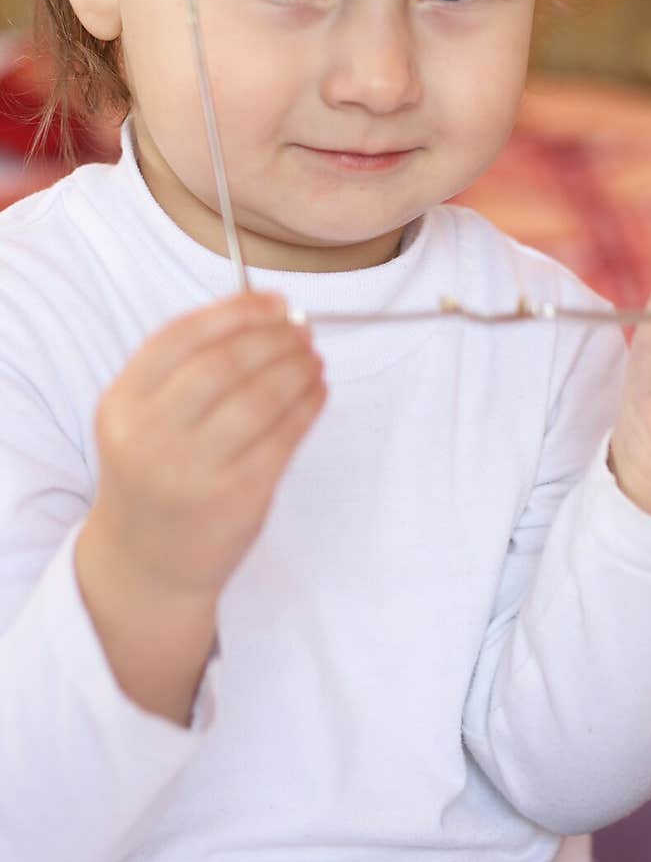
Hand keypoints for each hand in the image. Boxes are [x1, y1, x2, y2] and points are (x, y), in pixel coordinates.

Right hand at [89, 292, 326, 600]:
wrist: (148, 559)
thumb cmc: (157, 471)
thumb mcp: (144, 416)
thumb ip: (190, 366)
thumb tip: (270, 314)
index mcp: (122, 404)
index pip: (181, 336)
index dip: (236, 311)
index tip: (274, 301)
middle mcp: (149, 437)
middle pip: (223, 364)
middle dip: (273, 339)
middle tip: (302, 330)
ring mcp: (191, 472)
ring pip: (259, 399)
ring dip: (296, 369)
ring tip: (313, 358)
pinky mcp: (235, 499)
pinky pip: (283, 438)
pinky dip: (308, 406)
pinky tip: (317, 391)